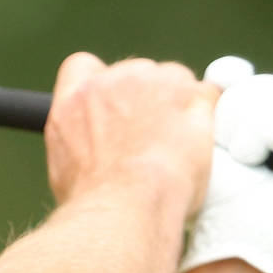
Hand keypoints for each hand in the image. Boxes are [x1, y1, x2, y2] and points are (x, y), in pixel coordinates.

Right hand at [44, 53, 215, 213]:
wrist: (125, 205)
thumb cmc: (94, 199)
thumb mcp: (64, 165)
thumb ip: (80, 138)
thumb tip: (93, 147)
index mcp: (74, 100)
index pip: (84, 66)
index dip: (103, 82)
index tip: (115, 104)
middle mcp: (110, 83)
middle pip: (135, 70)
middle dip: (146, 96)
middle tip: (151, 135)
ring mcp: (152, 83)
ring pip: (174, 78)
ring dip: (178, 102)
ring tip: (176, 144)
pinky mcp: (190, 94)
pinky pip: (208, 93)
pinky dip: (207, 112)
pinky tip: (199, 141)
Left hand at [180, 59, 272, 272]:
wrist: (244, 258)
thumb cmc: (209, 219)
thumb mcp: (193, 161)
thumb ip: (192, 118)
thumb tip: (203, 74)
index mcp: (232, 135)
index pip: (238, 83)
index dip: (231, 78)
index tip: (220, 77)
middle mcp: (270, 137)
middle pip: (264, 87)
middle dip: (246, 105)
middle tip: (235, 143)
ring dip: (269, 120)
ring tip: (251, 157)